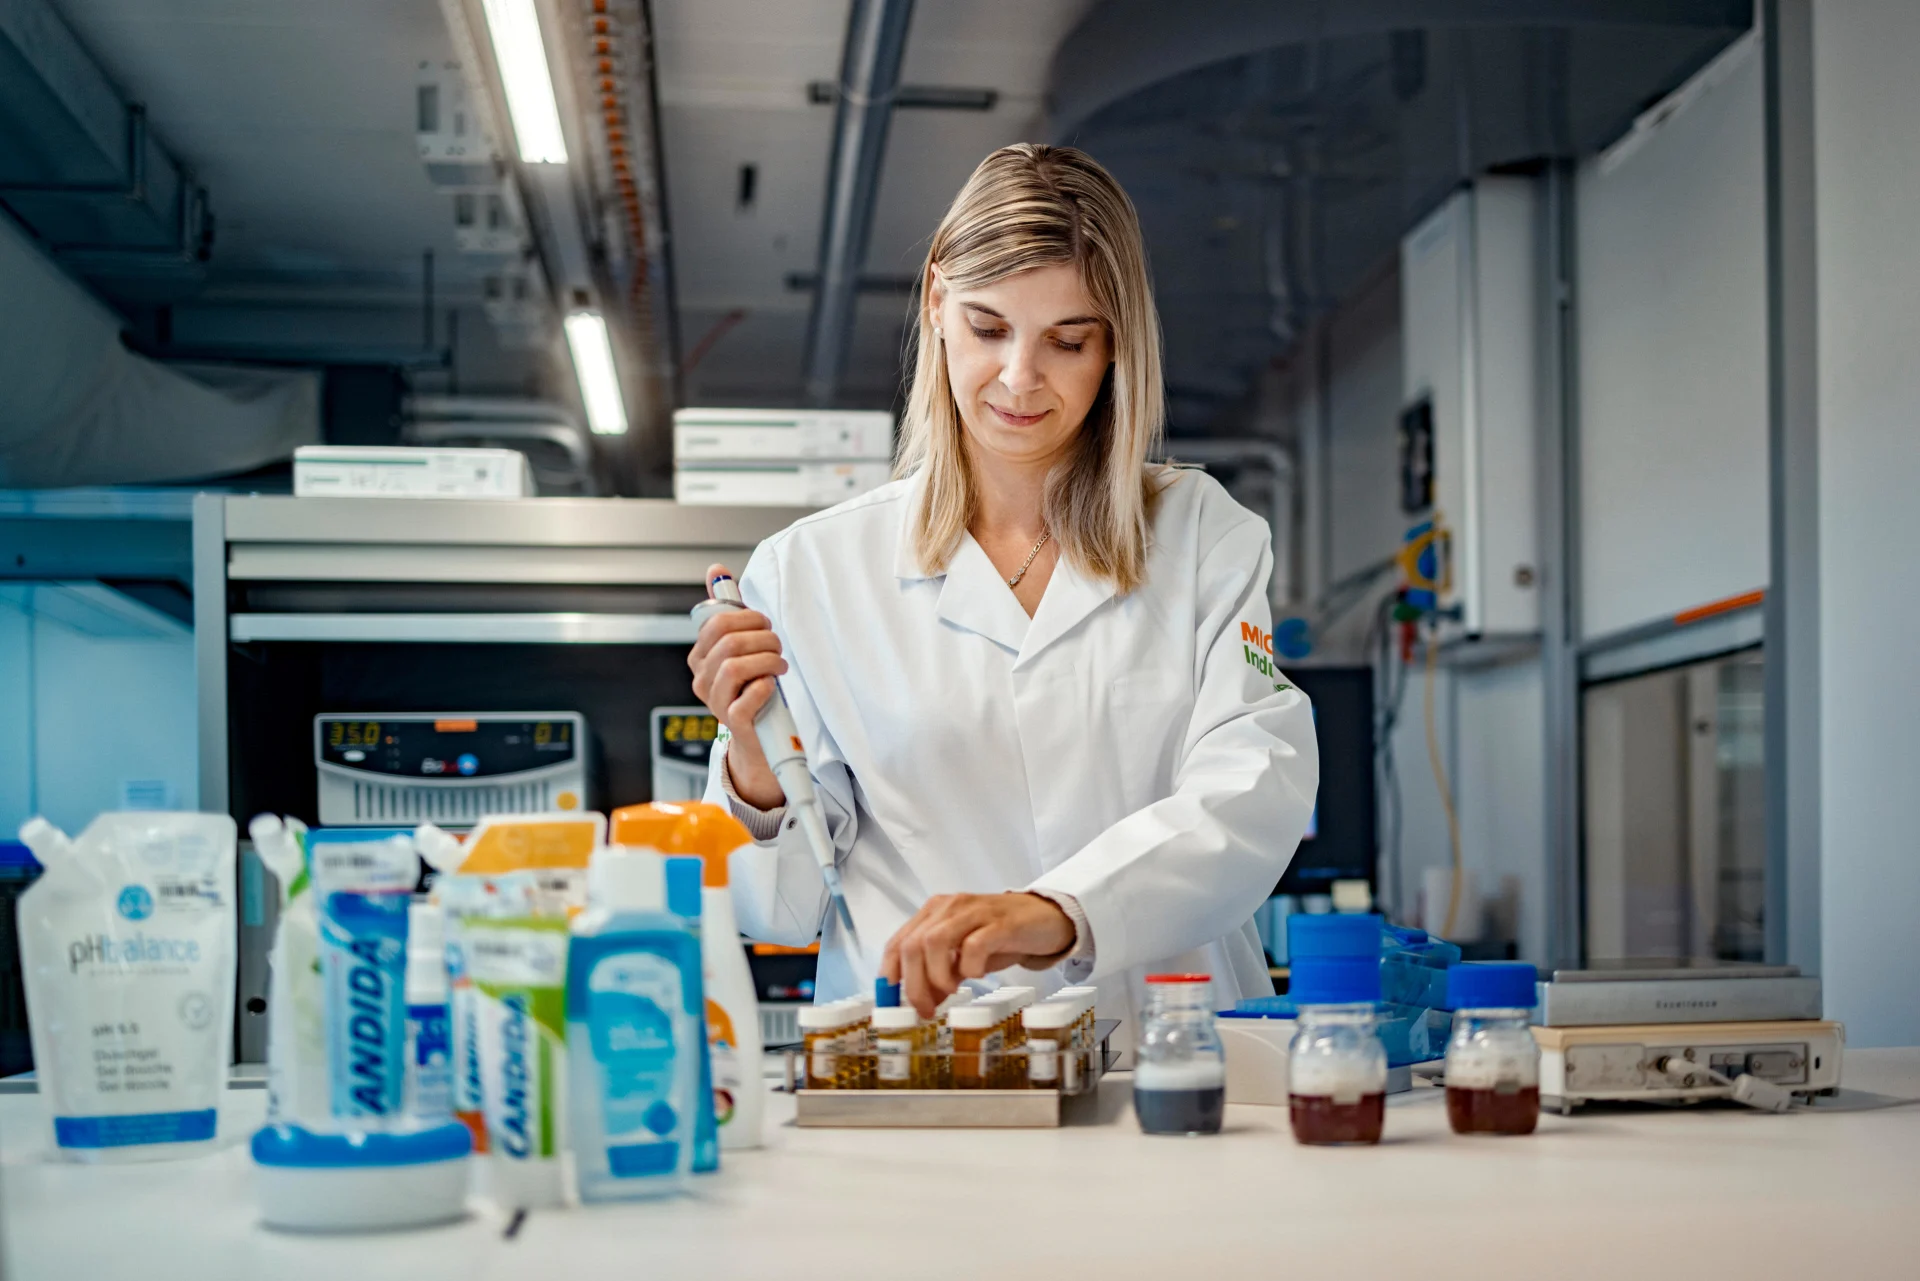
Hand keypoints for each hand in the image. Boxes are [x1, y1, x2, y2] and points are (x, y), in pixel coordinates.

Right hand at [687, 562, 786, 809]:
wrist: (759, 735)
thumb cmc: (750, 686)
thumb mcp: (738, 646)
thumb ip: (725, 608)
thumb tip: (716, 570)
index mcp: (700, 657)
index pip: (716, 623)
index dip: (748, 618)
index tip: (764, 626)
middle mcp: (702, 679)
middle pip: (728, 642)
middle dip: (762, 638)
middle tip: (776, 647)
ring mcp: (715, 701)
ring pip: (735, 666)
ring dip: (767, 660)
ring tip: (779, 666)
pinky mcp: (733, 721)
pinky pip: (747, 696)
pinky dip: (765, 686)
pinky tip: (771, 685)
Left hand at [880, 893, 1075, 1016]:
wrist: (1045, 918)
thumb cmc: (1002, 937)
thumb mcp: (964, 957)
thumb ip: (941, 974)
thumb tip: (922, 1002)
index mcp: (935, 912)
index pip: (898, 942)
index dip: (890, 974)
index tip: (892, 1001)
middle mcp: (950, 907)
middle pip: (913, 945)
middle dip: (914, 984)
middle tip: (926, 1008)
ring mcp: (974, 912)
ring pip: (935, 941)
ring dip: (937, 974)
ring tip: (952, 990)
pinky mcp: (1000, 923)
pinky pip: (974, 944)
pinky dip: (970, 966)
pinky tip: (979, 974)